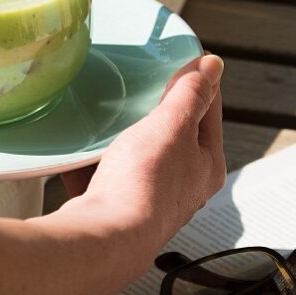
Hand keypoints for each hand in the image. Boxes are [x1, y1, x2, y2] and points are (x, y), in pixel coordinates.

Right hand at [76, 54, 225, 264]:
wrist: (105, 237)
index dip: (198, 80)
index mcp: (207, 165)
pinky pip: (105, 176)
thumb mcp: (173, 126)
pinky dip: (94, 162)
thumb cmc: (145, 185)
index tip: (184, 57)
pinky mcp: (116, 208)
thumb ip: (191, 94)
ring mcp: (148, 199)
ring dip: (124, 136)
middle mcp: (183, 186)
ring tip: (109, 114)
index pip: (210, 110)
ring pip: (138, 155)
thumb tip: (213, 67)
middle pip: (174, 135)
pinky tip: (81, 149)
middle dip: (157, 110)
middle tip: (143, 82)